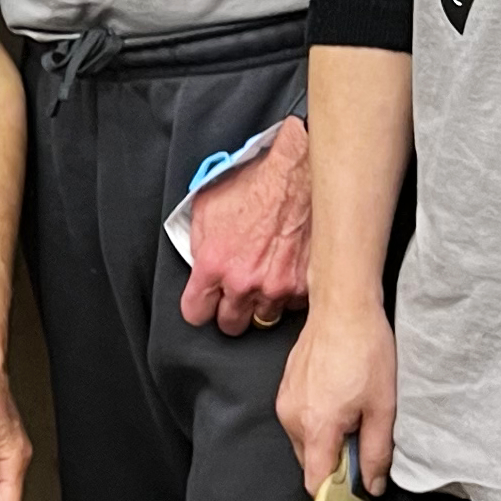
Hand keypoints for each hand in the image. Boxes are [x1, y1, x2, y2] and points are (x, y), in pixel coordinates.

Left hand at [177, 119, 308, 334]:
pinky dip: (289, 294)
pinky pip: (292, 306)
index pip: (195, 313)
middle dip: (230, 311)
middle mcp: (244, 282)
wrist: (298, 176)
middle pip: (231, 325)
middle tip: (237, 292)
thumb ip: (199, 243)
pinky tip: (287, 273)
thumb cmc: (255, 185)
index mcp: (215, 265)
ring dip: (262, 303)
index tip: (205, 304)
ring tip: (265, 280)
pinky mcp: (305, 287)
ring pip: (264, 319)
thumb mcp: (207, 206)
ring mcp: (277, 288)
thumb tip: (199, 261)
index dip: (199, 308)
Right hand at [278, 295, 396, 492]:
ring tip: (352, 413)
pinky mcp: (284, 388)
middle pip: (309, 463)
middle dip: (334, 462)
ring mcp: (284, 402)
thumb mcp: (383, 407)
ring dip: (325, 440)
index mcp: (315, 427)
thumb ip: (377, 453)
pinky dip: (317, 420)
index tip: (356, 491)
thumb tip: (373, 485)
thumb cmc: (366, 352)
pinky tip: (339, 398)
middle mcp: (291, 419)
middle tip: (363, 441)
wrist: (342, 307)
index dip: (335, 493)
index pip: (315, 482)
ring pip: (304, 441)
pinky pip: (298, 419)